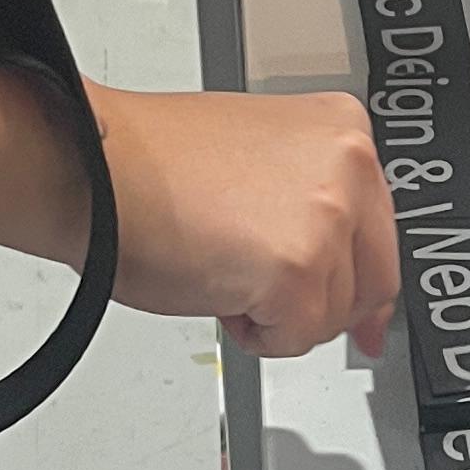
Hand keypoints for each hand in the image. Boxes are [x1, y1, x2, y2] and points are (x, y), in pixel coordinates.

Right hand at [94, 84, 396, 353]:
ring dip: (279, 313)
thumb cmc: (149, 166)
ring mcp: (327, 218)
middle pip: (372, 278)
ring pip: (332, 315)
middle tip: (273, 299)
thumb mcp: (261, 164)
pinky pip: (295, 339)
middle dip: (322, 303)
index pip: (380, 227)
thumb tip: (355, 285)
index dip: (358, 278)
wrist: (90, 168)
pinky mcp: (296, 270)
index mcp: (341, 130)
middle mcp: (347, 166)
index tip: (365, 315)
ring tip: (224, 268)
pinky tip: (219, 288)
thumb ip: (315, 206)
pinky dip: (256, 334)